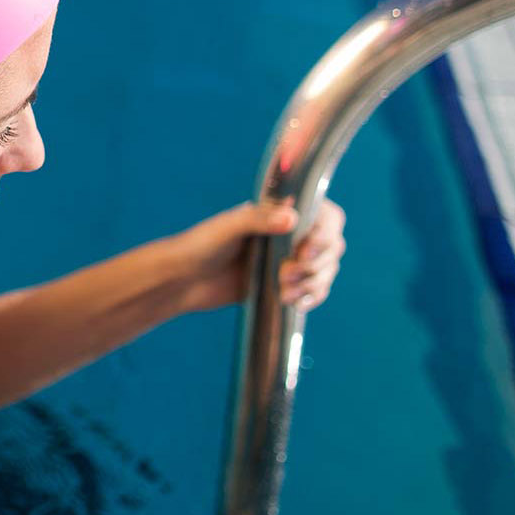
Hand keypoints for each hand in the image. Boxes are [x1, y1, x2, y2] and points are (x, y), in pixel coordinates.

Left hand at [156, 198, 346, 314]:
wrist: (183, 280)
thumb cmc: (200, 245)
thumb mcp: (228, 227)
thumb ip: (259, 220)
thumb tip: (292, 218)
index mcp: (279, 212)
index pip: (324, 215)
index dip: (323, 233)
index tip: (304, 251)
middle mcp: (290, 233)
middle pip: (331, 245)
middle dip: (315, 263)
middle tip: (285, 274)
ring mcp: (289, 259)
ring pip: (325, 269)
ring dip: (313, 283)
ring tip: (284, 292)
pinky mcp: (286, 284)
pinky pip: (315, 289)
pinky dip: (312, 296)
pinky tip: (296, 302)